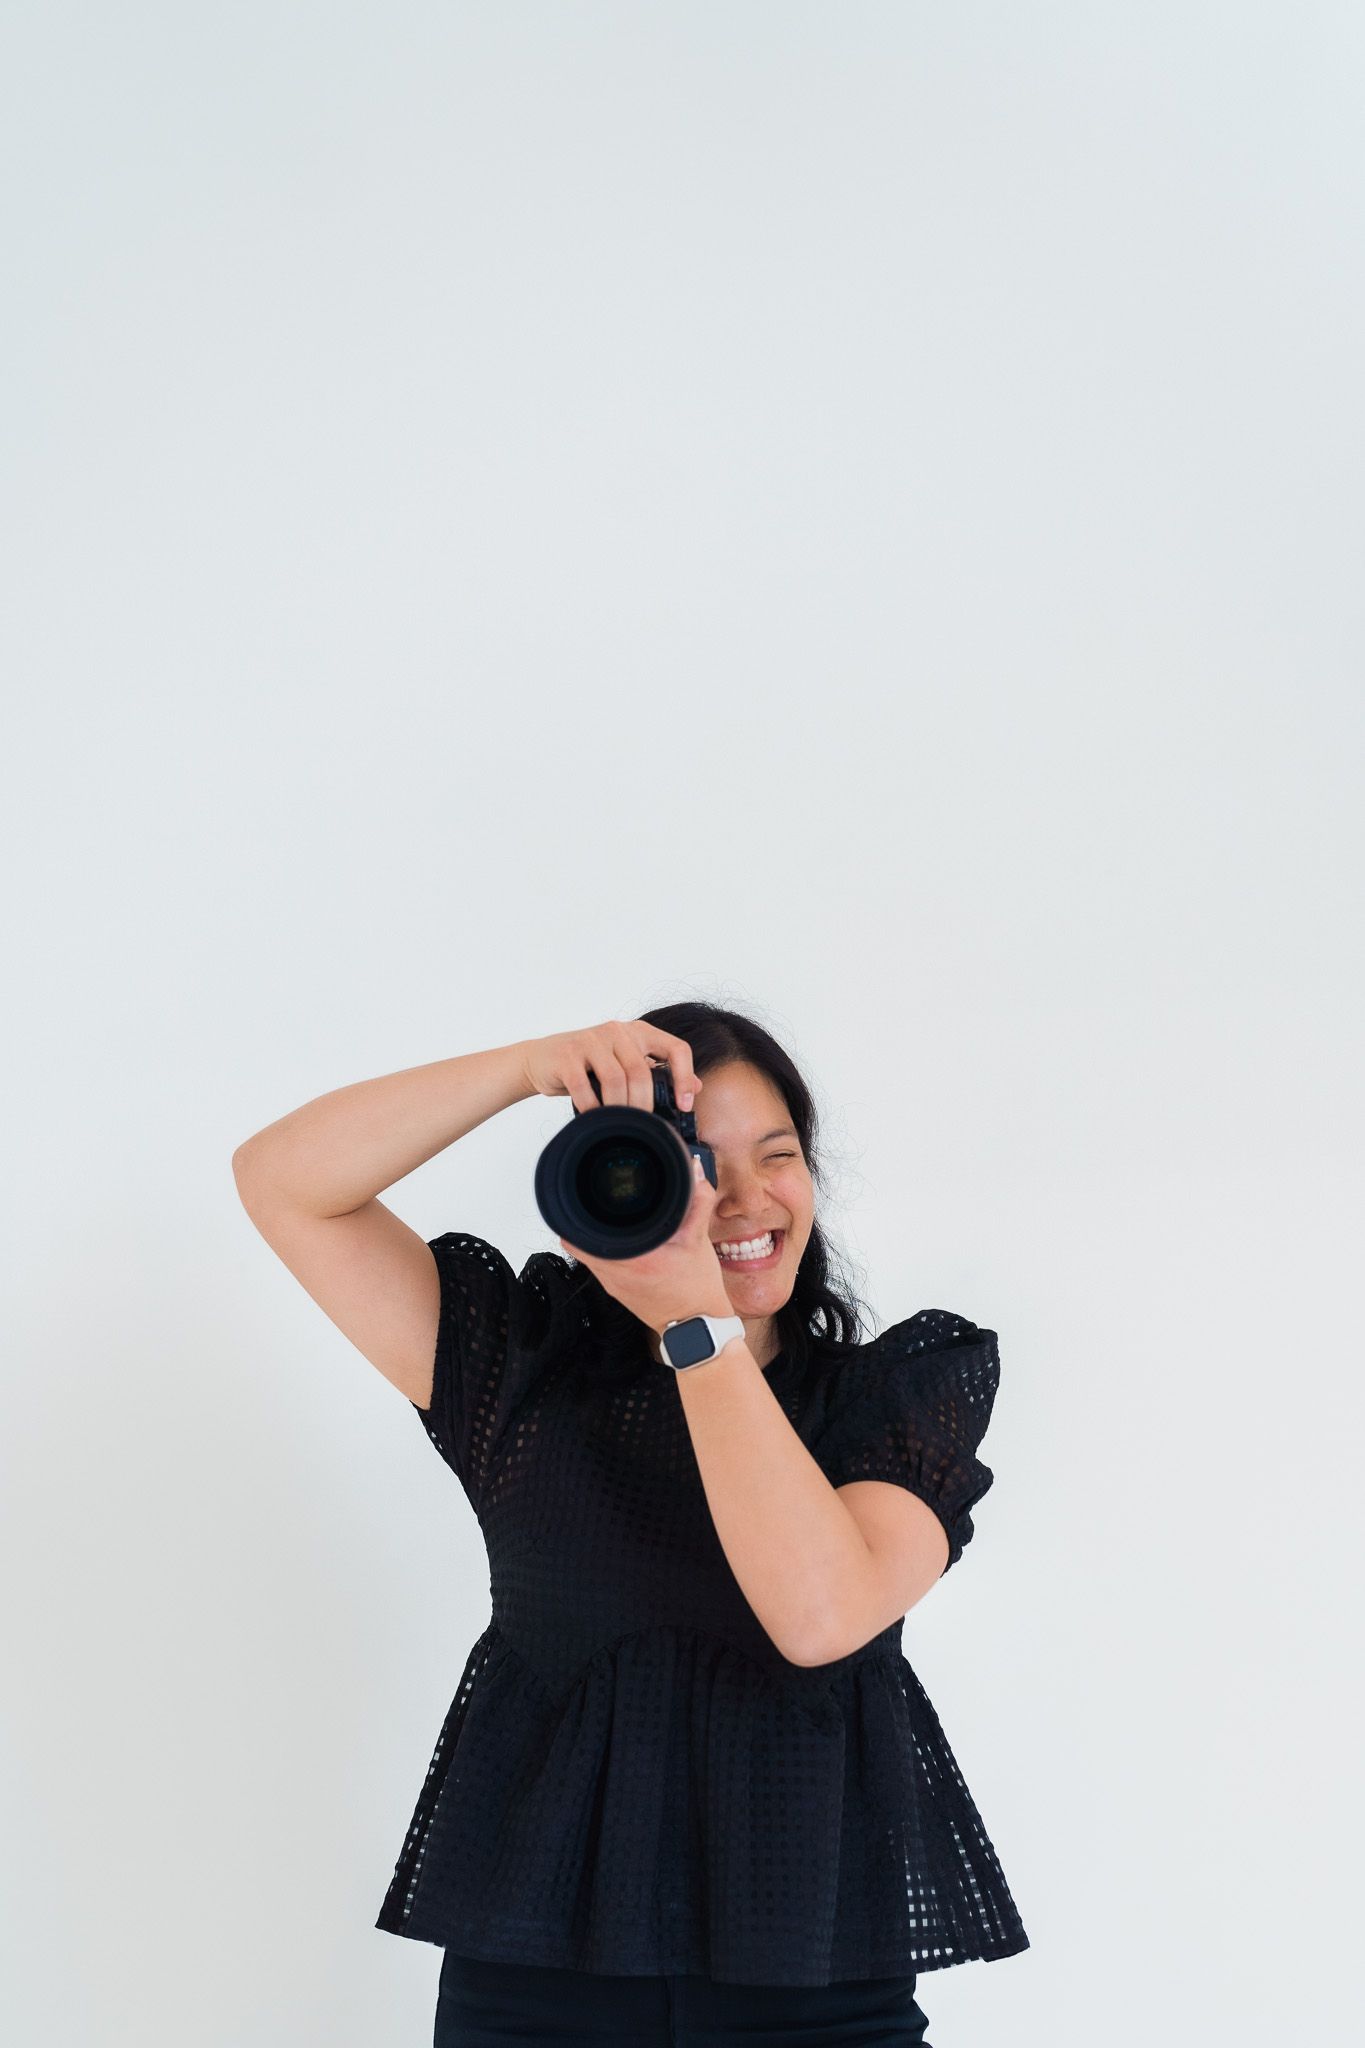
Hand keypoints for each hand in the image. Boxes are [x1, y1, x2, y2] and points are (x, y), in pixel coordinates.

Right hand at [521, 1019, 704, 1114]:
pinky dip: (592, 1107)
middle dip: (645, 1103)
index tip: (684, 1104)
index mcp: (639, 1031)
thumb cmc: (590, 1065)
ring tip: (618, 1123)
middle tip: (642, 1124)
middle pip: (642, 1071)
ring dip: (619, 1107)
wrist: (543, 1059)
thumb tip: (697, 1086)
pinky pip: (584, 1086)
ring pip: (615, 1079)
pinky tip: (595, 1117)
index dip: (685, 1077)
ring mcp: (590, 1040)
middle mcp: (617, 1030)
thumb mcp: (626, 1061)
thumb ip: (658, 1070)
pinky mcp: (567, 1055)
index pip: (676, 1048)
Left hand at [560, 1151, 731, 1333]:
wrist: (695, 1326)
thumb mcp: (699, 1241)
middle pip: (576, 1240)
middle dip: (583, 1217)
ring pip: (585, 1252)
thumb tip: (695, 1171)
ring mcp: (612, 1284)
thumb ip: (697, 1202)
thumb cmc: (697, 1289)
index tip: (584, 1193)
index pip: (584, 1232)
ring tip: (603, 1216)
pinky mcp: (615, 1290)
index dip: (580, 1209)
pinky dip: (601, 1248)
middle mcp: (615, 1273)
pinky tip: (617, 1239)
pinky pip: (596, 1263)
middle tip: (592, 1199)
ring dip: (591, 1234)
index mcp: (634, 1258)